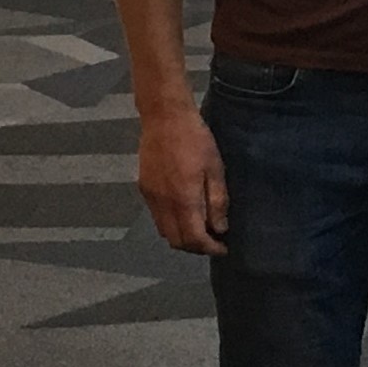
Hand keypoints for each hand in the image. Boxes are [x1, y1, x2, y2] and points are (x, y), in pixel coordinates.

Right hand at [138, 105, 229, 255]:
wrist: (164, 117)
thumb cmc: (196, 140)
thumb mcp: (215, 168)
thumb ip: (217, 201)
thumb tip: (219, 229)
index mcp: (183, 200)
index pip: (193, 239)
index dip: (209, 248)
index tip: (223, 248)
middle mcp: (163, 204)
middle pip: (176, 241)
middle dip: (195, 247)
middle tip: (213, 241)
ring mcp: (150, 197)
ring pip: (164, 231)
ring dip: (182, 237)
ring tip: (200, 229)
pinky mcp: (143, 189)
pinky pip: (157, 217)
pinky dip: (171, 223)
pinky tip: (184, 212)